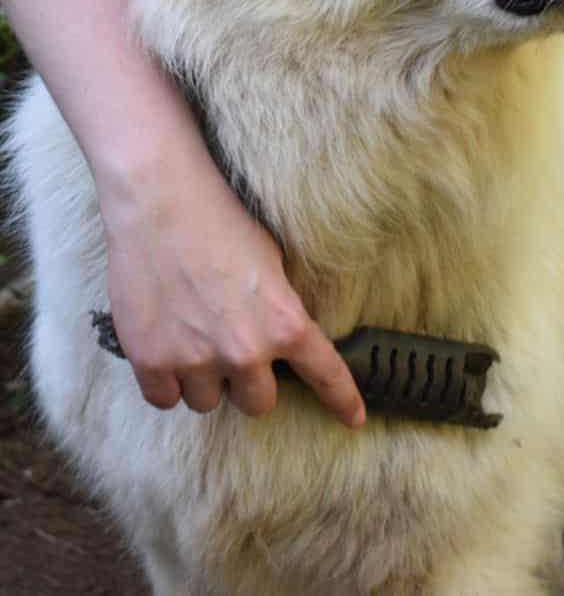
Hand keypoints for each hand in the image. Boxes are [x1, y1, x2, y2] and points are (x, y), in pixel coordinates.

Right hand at [99, 138, 365, 427]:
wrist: (161, 203)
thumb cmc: (222, 222)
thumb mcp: (274, 265)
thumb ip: (281, 310)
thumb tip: (284, 338)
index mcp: (286, 323)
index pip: (325, 374)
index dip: (342, 400)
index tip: (354, 419)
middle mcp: (245, 351)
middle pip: (258, 404)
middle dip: (249, 384)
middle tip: (234, 353)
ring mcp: (196, 359)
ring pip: (207, 402)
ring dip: (204, 382)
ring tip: (193, 340)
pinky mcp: (150, 360)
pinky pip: (164, 399)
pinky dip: (165, 384)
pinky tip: (166, 352)